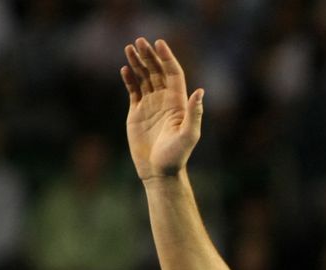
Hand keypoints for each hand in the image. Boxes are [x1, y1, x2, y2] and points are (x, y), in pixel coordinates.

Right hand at [121, 37, 202, 180]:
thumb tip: (200, 91)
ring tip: (129, 48)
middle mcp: (165, 101)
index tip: (159, 43)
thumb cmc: (175, 157)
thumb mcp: (188, 136)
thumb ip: (195, 114)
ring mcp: (150, 106)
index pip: (173, 74)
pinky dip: (129, 79)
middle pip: (157, 72)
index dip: (167, 58)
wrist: (159, 172)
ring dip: (138, 63)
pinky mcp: (137, 113)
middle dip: (149, 55)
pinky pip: (133, 90)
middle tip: (139, 41)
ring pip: (144, 78)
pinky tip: (125, 69)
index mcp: (178, 103)